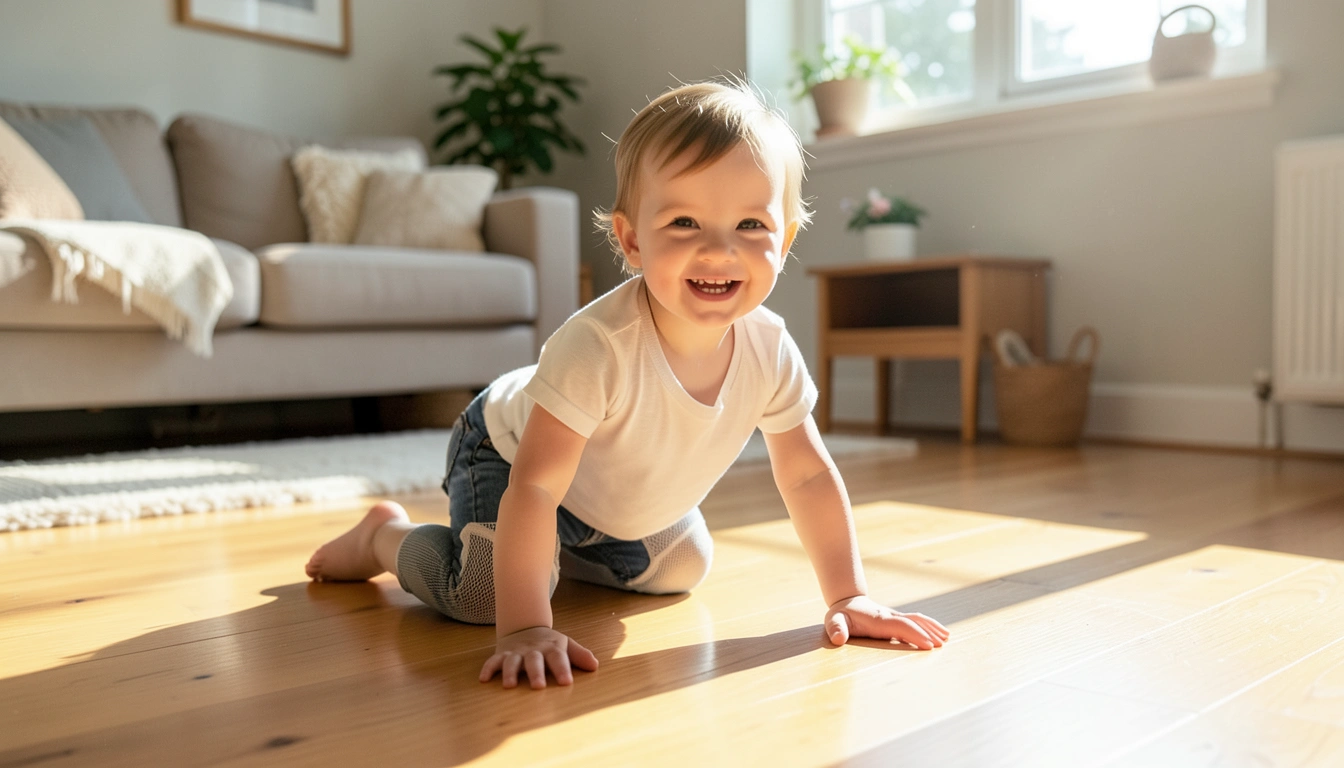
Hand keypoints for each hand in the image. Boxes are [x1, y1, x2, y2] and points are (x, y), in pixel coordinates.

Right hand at [480, 626, 598, 688]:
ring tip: (509, 686)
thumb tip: (595, 665)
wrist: (524, 627)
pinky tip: (483, 680)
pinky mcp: (502, 655)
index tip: (567, 682)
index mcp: (552, 648)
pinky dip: (488, 669)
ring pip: (512, 661)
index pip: (559, 658)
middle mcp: (533, 650)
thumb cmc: (549, 644)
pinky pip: (493, 661)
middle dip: (536, 673)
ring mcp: (517, 652)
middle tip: (539, 686)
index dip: (563, 669)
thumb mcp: (566, 645)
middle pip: (534, 661)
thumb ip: (580, 655)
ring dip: (510, 673)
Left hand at [825, 595, 949, 649]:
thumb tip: (838, 639)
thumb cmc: (840, 615)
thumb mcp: (834, 621)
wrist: (846, 601)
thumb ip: (836, 629)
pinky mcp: (896, 619)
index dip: (915, 634)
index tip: (928, 644)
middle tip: (942, 644)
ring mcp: (894, 616)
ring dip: (931, 627)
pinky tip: (938, 632)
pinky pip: (915, 621)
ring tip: (946, 637)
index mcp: (878, 620)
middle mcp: (890, 616)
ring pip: (917, 619)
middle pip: (913, 622)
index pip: (901, 626)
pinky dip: (928, 625)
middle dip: (928, 632)